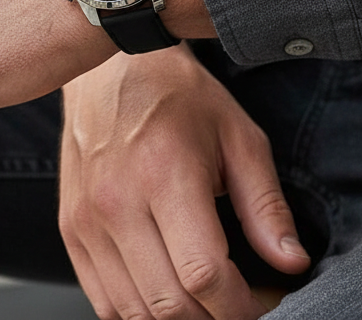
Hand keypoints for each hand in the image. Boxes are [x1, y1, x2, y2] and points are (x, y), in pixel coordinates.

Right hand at [60, 43, 310, 319]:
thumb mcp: (238, 136)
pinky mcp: (70, 228)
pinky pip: (103, 301)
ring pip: (133, 312)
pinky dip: (139, 312)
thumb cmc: (176, 94)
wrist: (110, 66)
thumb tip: (291, 262)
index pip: (204, 274)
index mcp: (164, 174)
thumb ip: (265, 205)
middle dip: (215, 317)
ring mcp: (87, 219)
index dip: (242, 306)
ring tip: (208, 300)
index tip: (266, 303)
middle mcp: (117, 201)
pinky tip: (168, 293)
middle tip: (242, 304)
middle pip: (169, 304)